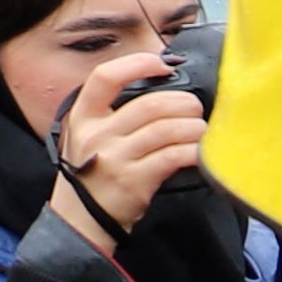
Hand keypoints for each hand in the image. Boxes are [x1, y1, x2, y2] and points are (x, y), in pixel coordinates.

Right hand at [53, 71, 210, 241]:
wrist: (81, 218)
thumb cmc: (94, 171)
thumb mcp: (91, 136)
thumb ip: (116, 112)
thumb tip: (165, 87)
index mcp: (83, 116)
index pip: (105, 77)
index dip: (137, 64)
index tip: (163, 64)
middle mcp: (96, 134)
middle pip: (150, 105)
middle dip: (184, 103)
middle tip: (196, 109)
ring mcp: (114, 158)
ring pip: (167, 129)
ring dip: (194, 127)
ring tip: (201, 131)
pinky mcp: (134, 181)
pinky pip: (173, 156)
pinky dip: (194, 151)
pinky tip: (200, 152)